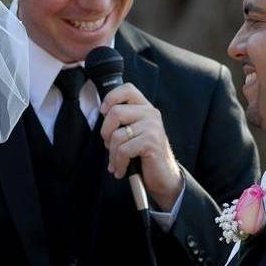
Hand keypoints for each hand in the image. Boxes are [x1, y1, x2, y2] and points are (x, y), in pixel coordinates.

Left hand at [99, 83, 182, 210]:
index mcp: (146, 108)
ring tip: (116, 162)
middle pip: (115, 112)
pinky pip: (123, 150)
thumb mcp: (135, 132)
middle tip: (110, 146)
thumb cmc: (145, 155)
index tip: (104, 112)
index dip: (111, 97)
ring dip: (112, 154)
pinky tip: (121, 170)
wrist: (164, 176)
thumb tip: (101, 113)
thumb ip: (123, 120)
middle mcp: (151, 114)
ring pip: (116, 135)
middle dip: (105, 133)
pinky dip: (119, 164)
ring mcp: (152, 127)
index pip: (127, 89)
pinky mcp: (150, 142)